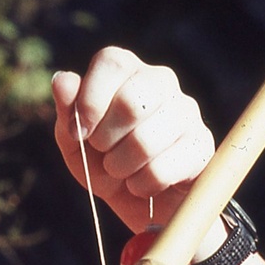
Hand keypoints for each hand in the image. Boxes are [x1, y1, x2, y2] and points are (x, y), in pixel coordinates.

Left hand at [52, 47, 215, 234]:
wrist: (139, 202)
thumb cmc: (102, 162)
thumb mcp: (75, 140)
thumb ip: (68, 110)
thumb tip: (62, 80)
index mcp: (127, 71)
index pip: (112, 62)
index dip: (89, 102)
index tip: (78, 134)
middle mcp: (161, 82)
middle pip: (131, 101)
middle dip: (104, 138)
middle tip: (102, 152)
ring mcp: (187, 112)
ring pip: (145, 141)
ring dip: (120, 167)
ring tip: (119, 171)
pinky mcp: (201, 146)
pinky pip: (162, 170)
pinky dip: (141, 185)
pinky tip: (141, 184)